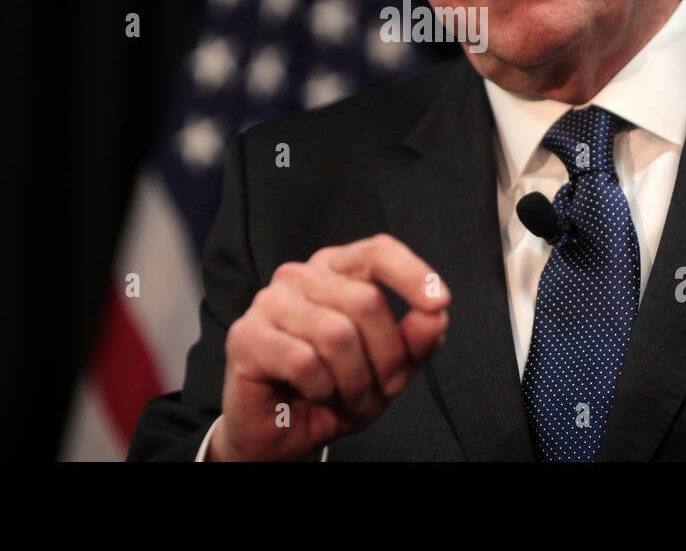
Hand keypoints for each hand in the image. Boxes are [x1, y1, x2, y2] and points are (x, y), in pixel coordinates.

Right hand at [210, 233, 449, 460]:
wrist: (281, 434)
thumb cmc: (334, 389)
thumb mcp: (388, 368)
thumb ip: (415, 339)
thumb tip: (437, 313)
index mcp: (336, 270)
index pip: (378, 252)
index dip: (412, 273)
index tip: (440, 302)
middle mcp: (301, 276)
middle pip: (365, 301)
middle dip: (384, 358)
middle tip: (375, 390)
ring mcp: (269, 301)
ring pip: (337, 333)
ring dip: (353, 380)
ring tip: (344, 396)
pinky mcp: (246, 335)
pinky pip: (304, 360)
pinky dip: (320, 387)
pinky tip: (312, 393)